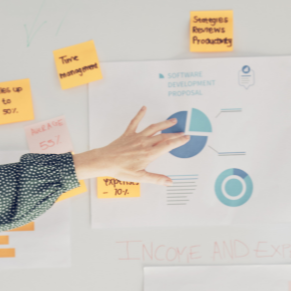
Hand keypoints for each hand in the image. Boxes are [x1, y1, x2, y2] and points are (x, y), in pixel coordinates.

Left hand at [71, 107, 190, 185]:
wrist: (105, 161)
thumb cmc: (120, 169)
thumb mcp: (140, 177)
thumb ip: (156, 178)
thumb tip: (168, 182)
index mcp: (149, 154)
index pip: (168, 145)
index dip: (178, 141)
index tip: (186, 138)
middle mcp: (144, 143)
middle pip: (163, 136)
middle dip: (175, 134)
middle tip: (183, 132)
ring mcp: (137, 137)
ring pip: (153, 128)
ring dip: (164, 124)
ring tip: (172, 121)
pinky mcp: (128, 134)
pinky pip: (135, 122)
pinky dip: (140, 114)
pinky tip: (144, 108)